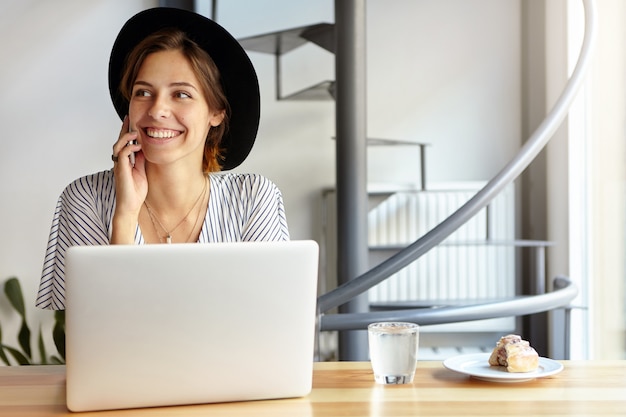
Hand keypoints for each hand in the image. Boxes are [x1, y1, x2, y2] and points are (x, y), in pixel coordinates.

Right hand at [111, 116, 146, 242]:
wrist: (131, 205)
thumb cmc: (136, 190)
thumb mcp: (142, 170)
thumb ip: (141, 159)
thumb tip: (145, 147)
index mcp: (125, 161)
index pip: (125, 143)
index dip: (127, 132)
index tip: (131, 120)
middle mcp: (120, 161)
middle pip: (119, 141)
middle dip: (124, 129)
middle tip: (128, 118)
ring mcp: (119, 165)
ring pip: (118, 146)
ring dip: (126, 137)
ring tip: (135, 131)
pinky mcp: (120, 170)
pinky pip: (122, 155)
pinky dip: (129, 148)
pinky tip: (137, 145)